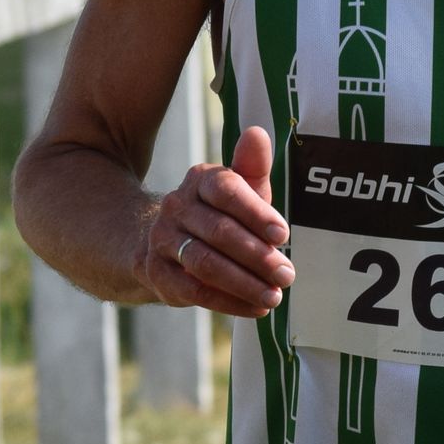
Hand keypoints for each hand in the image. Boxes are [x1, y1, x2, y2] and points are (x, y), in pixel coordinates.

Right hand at [140, 122, 293, 318]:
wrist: (166, 244)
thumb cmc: (219, 215)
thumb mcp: (239, 191)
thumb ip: (252, 167)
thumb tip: (258, 134)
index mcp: (200, 179)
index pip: (226, 190)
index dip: (255, 213)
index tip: (283, 235)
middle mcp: (176, 206)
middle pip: (219, 231)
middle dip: (257, 256)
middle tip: (287, 274)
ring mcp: (162, 239)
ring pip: (205, 263)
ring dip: (244, 283)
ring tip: (274, 296)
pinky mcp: (156, 272)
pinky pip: (193, 290)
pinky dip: (228, 302)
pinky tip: (255, 309)